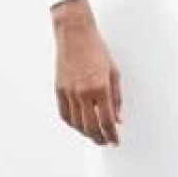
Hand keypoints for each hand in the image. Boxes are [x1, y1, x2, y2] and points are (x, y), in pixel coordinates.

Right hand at [50, 0, 121, 144]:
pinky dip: (72, 124)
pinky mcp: (59, 90)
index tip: (115, 140)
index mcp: (100, 87)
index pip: (107, 121)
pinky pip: (65, 114)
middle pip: (91, 127)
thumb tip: (118, 118)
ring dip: (87, 133)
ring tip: (94, 136)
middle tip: (106, 142)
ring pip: (77, 124)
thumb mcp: (114, 73)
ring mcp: (69, 92)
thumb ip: (116, 98)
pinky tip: (79, 126)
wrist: (75, 34)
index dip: (112, 135)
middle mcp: (83, 92)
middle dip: (100, 138)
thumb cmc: (95, 49)